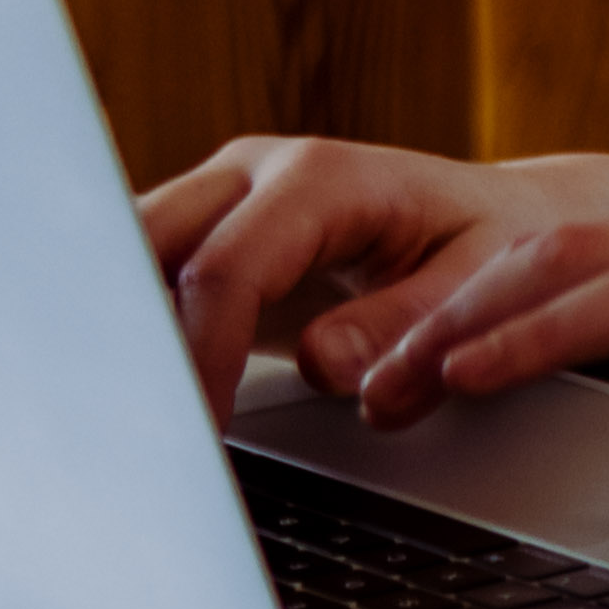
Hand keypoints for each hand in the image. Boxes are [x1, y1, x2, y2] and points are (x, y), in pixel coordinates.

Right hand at [136, 132, 558, 424]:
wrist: (490, 215)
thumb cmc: (491, 245)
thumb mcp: (479, 283)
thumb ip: (405, 325)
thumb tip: (329, 368)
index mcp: (318, 178)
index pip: (225, 270)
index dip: (201, 358)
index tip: (200, 436)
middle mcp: (256, 173)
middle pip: (146, 242)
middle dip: (128, 336)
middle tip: (133, 435)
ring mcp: (224, 197)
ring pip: (129, 251)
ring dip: (118, 330)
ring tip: (117, 420)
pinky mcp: (210, 233)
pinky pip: (146, 273)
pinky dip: (131, 330)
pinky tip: (128, 396)